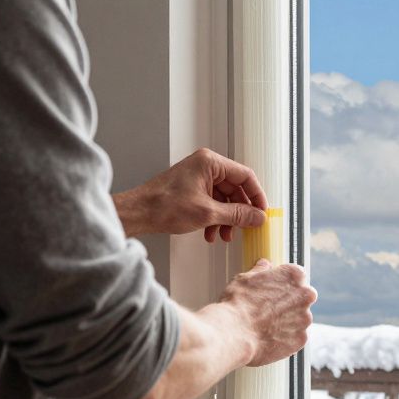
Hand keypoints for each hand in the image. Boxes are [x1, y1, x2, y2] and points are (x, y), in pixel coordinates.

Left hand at [113, 148, 267, 241]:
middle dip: (239, 212)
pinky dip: (215, 218)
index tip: (261, 212)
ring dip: (226, 219)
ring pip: (224, 198)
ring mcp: (197, 177)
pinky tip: (210, 233)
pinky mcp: (191, 189)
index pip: (245, 176)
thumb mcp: (208, 213)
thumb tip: (257, 217)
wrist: (137, 213)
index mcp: (210, 163)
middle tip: (245, 227)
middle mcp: (205, 166)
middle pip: (235, 189)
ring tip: (224, 235)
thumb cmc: (163, 206)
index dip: (256, 196)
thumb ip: (237, 215)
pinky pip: (212, 202)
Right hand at [220, 259, 316, 365]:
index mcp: (295, 275)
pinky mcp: (301, 339)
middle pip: (301, 298)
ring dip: (288, 322)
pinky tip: (269, 338)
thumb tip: (264, 265)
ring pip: (299, 319)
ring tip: (266, 326)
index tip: (273, 291)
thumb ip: (260, 271)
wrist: (234, 334)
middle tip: (269, 310)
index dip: (283, 284)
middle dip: (289, 303)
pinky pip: (295, 337)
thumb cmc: (238, 304)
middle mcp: (306, 295)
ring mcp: (305, 318)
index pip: (297, 276)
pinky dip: (285, 338)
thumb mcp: (245, 279)